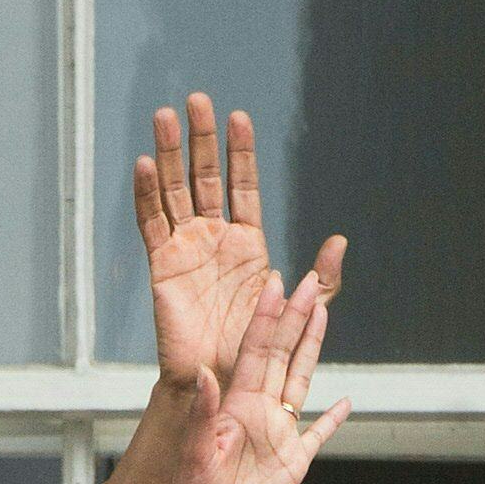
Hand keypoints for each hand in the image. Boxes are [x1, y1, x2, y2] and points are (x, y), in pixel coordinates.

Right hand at [131, 94, 338, 391]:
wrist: (222, 384)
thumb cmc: (258, 353)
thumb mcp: (299, 314)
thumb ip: (322, 281)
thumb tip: (339, 240)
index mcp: (248, 243)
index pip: (243, 185)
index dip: (239, 152)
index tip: (238, 117)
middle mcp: (214, 239)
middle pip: (204, 177)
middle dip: (201, 139)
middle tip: (196, 99)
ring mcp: (186, 249)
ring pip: (174, 191)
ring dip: (169, 153)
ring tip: (164, 116)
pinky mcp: (162, 267)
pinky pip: (151, 224)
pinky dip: (146, 194)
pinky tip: (145, 164)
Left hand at [150, 262, 349, 483]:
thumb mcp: (194, 452)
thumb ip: (202, 413)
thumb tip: (204, 373)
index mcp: (237, 403)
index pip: (256, 350)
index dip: (266, 316)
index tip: (275, 281)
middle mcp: (260, 410)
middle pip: (283, 354)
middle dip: (296, 316)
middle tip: (310, 280)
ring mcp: (278, 434)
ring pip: (301, 381)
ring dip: (312, 348)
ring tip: (322, 315)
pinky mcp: (292, 462)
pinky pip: (318, 434)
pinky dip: (333, 419)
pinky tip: (347, 402)